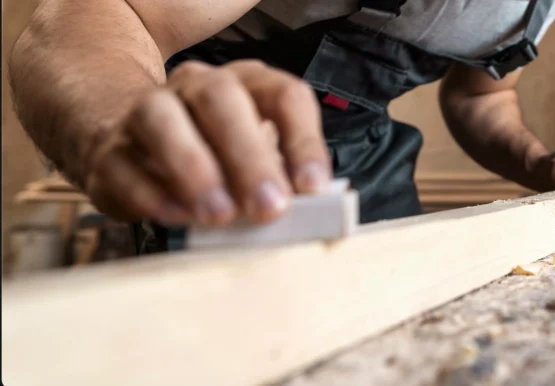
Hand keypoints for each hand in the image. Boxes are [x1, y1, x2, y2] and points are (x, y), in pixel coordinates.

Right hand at [83, 60, 329, 225]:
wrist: (133, 144)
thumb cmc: (213, 156)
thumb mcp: (256, 163)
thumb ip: (279, 178)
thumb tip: (304, 209)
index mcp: (246, 85)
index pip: (283, 95)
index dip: (303, 140)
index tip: (313, 188)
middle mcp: (196, 86)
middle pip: (221, 99)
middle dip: (249, 156)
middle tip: (269, 207)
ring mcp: (146, 110)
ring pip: (160, 117)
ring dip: (193, 168)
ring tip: (219, 214)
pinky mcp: (109, 149)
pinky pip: (122, 163)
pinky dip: (150, 193)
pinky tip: (177, 216)